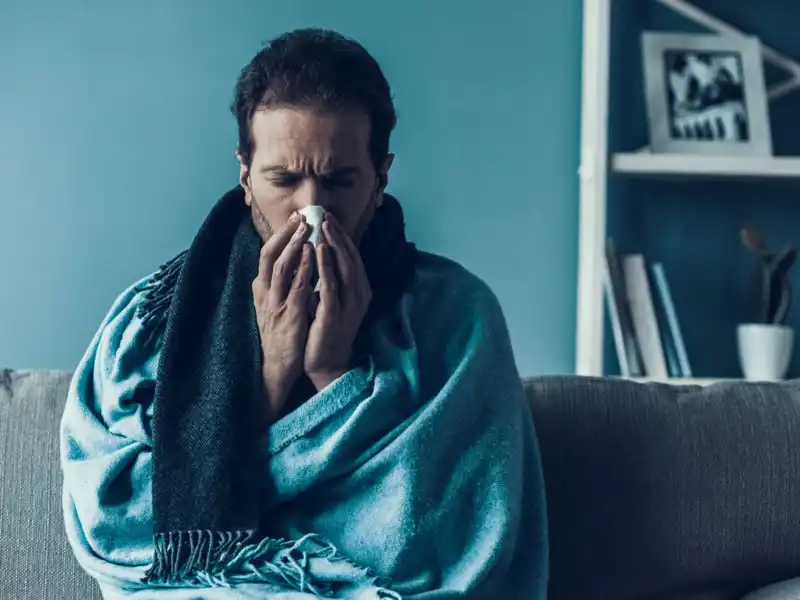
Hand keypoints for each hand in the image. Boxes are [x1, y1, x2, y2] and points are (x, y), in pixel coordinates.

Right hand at [252, 213, 313, 419]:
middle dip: (285, 233)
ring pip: (280, 267)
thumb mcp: (276, 304)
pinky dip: (303, 268)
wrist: (277, 367)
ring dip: (294, 245)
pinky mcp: (288, 316)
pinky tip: (312, 255)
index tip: (295, 217)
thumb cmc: (281, 333)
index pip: (267, 254)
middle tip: (301, 216)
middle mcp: (264, 293)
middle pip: (269, 255)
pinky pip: (296, 288)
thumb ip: (282, 283)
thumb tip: (294, 259)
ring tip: (307, 227)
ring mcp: (275, 304)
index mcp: (261, 289)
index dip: (281, 234)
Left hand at [304, 214, 371, 390]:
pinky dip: (326, 267)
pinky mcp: (335, 315)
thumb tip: (319, 253)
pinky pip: (331, 286)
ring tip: (324, 226)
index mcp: (359, 290)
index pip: (352, 257)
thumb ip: (329, 279)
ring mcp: (349, 305)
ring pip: (345, 268)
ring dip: (334, 245)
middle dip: (338, 235)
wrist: (326, 363)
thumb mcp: (330, 300)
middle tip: (326, 215)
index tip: (329, 218)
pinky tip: (318, 251)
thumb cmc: (324, 330)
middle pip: (351, 258)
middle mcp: (358, 295)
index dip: (342, 236)